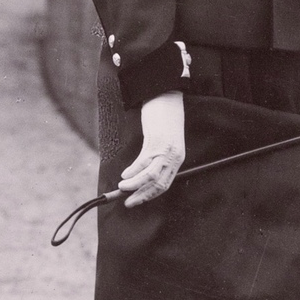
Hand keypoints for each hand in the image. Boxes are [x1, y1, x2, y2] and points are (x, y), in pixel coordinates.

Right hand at [118, 91, 185, 207]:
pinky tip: (125, 174)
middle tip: (128, 203)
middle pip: (158, 184)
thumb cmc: (165, 117)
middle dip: (142, 196)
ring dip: (135, 185)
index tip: (137, 200)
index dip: (149, 195)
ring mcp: (166, 150)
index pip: (164, 184)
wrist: (167, 96)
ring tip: (123, 187)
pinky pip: (143, 161)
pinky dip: (133, 170)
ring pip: (150, 176)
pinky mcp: (157, 142)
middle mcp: (174, 157)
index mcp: (177, 158)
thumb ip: (160, 155)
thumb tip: (143, 171)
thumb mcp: (166, 139)